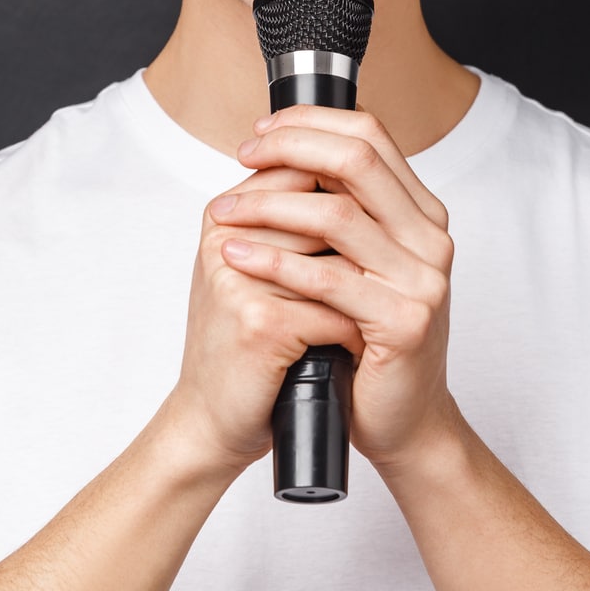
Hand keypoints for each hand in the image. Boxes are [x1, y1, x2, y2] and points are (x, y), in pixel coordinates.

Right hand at [166, 162, 366, 478]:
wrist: (212, 420)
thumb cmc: (243, 345)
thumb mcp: (261, 271)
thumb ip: (293, 221)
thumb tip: (364, 178)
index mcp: (224, 215)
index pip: (304, 170)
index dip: (351, 202)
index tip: (371, 237)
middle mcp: (225, 237)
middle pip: (327, 213)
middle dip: (361, 254)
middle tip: (377, 284)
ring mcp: (240, 278)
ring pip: (339, 261)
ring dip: (366, 292)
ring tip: (371, 314)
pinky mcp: (259, 321)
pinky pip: (336, 311)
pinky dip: (355, 334)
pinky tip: (354, 349)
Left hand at [215, 105, 459, 471]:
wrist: (402, 421)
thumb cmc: (369, 343)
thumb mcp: (359, 264)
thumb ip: (341, 213)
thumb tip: (282, 152)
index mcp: (421, 213)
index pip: (371, 135)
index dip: (311, 124)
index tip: (261, 134)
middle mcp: (430, 237)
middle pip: (357, 159)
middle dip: (290, 148)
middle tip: (243, 157)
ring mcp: (423, 279)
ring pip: (337, 214)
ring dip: (268, 206)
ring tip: (224, 213)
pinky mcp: (403, 321)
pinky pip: (328, 278)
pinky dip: (274, 261)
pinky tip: (237, 256)